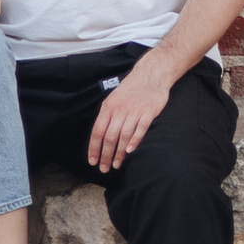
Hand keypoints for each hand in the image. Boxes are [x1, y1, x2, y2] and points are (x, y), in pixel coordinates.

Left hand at [86, 54, 174, 170]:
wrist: (151, 75)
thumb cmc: (131, 89)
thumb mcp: (113, 99)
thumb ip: (107, 116)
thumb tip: (99, 136)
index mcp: (109, 107)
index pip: (98, 131)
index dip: (94, 148)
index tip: (93, 161)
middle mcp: (120, 109)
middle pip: (110, 137)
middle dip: (105, 155)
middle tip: (104, 168)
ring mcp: (134, 111)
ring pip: (123, 136)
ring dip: (118, 153)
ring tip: (116, 164)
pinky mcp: (148, 112)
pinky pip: (140, 129)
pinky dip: (134, 141)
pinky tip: (129, 151)